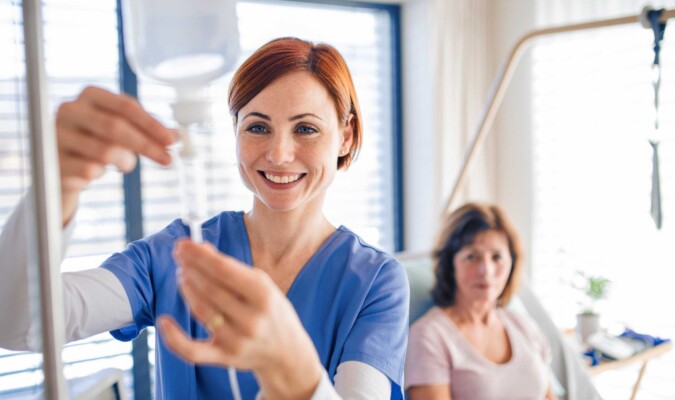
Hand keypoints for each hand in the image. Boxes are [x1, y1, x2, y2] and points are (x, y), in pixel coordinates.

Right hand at [56, 86, 174, 224]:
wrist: (61, 162)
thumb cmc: (97, 139)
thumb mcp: (121, 128)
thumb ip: (146, 129)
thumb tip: (176, 135)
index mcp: (90, 95)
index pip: (126, 106)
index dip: (152, 124)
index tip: (172, 140)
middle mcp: (70, 110)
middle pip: (116, 127)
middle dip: (146, 146)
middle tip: (167, 159)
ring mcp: (58, 134)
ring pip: (105, 151)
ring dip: (125, 161)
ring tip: (126, 163)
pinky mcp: (53, 160)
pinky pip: (91, 170)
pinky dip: (102, 172)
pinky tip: (98, 170)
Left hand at [158, 240, 322, 399]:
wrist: (287, 352)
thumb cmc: (271, 312)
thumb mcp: (262, 285)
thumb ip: (233, 269)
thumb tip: (200, 250)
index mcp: (264, 296)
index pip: (224, 270)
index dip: (199, 255)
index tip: (183, 245)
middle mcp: (251, 319)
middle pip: (210, 289)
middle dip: (190, 268)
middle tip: (179, 256)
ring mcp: (237, 341)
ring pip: (201, 311)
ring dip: (186, 289)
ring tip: (182, 275)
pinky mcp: (224, 358)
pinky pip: (193, 351)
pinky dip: (174, 338)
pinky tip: (164, 320)